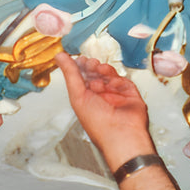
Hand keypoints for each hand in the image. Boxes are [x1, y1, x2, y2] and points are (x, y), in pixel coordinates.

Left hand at [55, 53, 154, 169]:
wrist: (121, 133)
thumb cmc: (98, 123)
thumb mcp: (78, 94)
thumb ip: (70, 73)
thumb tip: (59, 57)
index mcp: (86, 100)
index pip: (81, 78)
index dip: (80, 68)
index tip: (79, 59)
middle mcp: (100, 97)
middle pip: (96, 75)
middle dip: (92, 67)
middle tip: (89, 62)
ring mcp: (115, 95)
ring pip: (109, 75)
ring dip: (103, 70)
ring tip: (99, 68)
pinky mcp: (130, 94)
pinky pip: (123, 80)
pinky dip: (117, 78)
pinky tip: (111, 81)